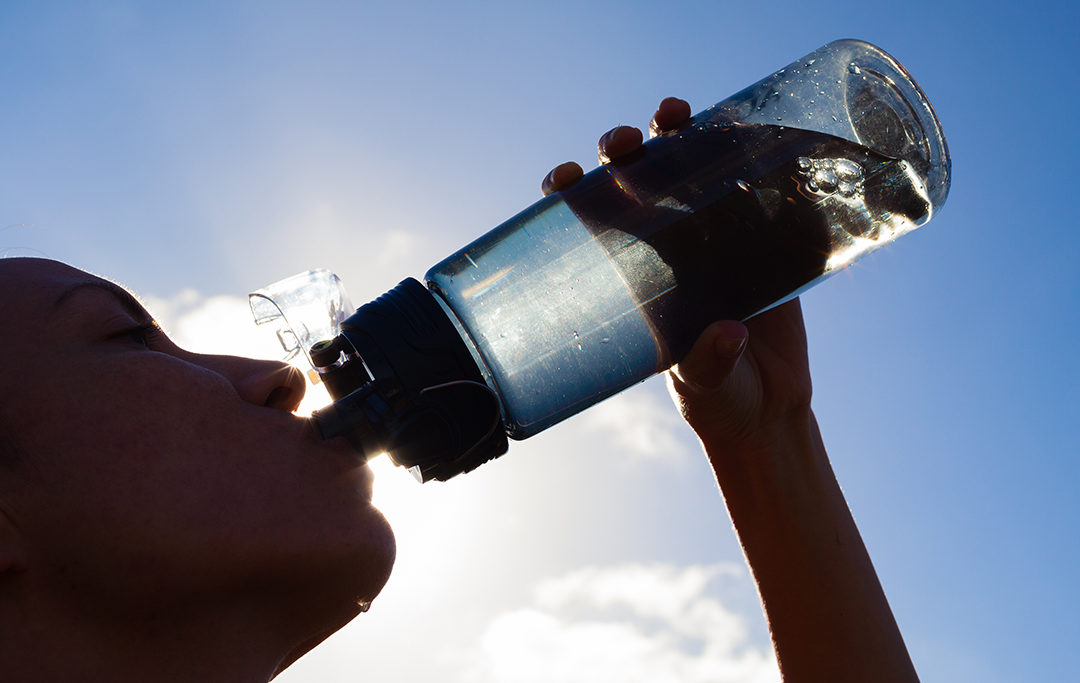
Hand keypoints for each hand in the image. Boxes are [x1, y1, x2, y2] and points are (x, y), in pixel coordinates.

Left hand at [540, 97, 812, 457]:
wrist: (770, 411)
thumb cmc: (718, 401)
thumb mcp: (703, 385)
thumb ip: (708, 363)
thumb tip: (727, 334)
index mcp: (631, 278)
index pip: (587, 223)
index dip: (568, 193)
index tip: (563, 179)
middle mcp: (665, 249)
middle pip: (632, 182)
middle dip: (621, 152)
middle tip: (625, 143)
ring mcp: (712, 238)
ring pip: (687, 170)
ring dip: (677, 135)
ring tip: (674, 115)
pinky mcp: (762, 240)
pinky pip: (752, 187)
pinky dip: (747, 153)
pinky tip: (745, 129)